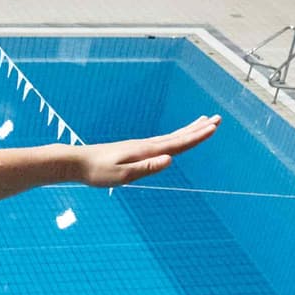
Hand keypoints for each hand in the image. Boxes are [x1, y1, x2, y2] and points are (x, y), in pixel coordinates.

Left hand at [75, 115, 215, 187]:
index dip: (197, 136)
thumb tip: (170, 160)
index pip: (178, 143)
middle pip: (178, 136)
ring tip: (203, 121)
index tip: (214, 127)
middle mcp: (146, 145)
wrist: (77, 162)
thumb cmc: (97, 172)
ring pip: (171, 136)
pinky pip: (161, 141)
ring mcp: (140, 146)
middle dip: (199, 128)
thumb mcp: (122, 175)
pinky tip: (175, 138)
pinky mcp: (134, 150)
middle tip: (217, 119)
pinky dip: (174, 137)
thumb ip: (147, 168)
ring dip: (189, 130)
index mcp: (146, 151)